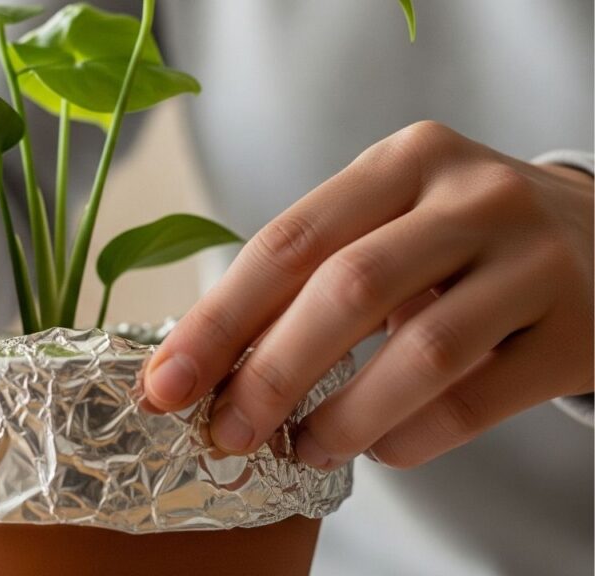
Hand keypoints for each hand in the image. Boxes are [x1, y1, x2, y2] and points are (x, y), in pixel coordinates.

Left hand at [144, 121, 592, 468]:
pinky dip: (409, 437)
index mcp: (404, 160)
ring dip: (341, 416)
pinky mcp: (577, 330)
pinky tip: (379, 448)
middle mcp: (472, 195)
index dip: (218, 319)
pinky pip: (473, 401)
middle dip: (269, 372)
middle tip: (226, 431)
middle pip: (346, 289)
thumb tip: (208, 364)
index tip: (166, 382)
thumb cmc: (459, 241)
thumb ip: (312, 275)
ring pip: (419, 351)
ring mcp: (535, 259)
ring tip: (302, 450)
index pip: (288, 240)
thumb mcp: (390, 223)